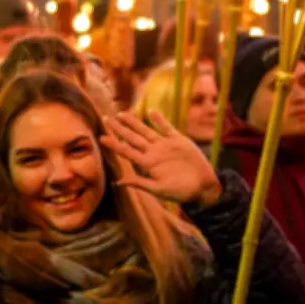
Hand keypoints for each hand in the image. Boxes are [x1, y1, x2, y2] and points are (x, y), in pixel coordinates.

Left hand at [100, 110, 220, 205]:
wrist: (203, 187)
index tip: (101, 138)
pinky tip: (151, 112)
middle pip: (132, 138)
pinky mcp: (178, 140)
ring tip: (121, 113)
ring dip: (134, 122)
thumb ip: (140, 183)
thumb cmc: (181, 192)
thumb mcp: (158, 190)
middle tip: (105, 119)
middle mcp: (153, 153)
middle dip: (119, 129)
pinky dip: (159, 120)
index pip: (127, 152)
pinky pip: (166, 128)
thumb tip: (118, 182)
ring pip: (146, 131)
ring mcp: (165, 145)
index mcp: (147, 164)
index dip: (114, 144)